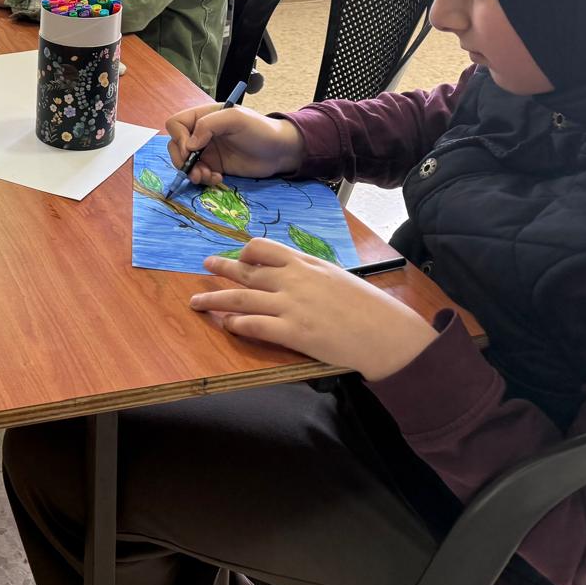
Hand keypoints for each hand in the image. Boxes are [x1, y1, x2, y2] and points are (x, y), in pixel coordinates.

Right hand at [165, 104, 303, 183]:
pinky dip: (203, 179)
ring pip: (185, 162)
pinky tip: (217, 179)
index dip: (179, 138)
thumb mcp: (236, 119)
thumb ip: (209, 125)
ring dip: (191, 172)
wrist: (280, 151)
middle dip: (181, 159)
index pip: (176, 124)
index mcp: (204, 116)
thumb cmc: (260, 130)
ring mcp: (208, 151)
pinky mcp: (215, 166)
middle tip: (194, 169)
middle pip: (175, 145)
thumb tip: (190, 145)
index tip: (191, 150)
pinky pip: (198, 174)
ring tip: (207, 177)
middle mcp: (202, 133)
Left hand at [190, 239, 436, 380]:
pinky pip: (255, 325)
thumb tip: (293, 273)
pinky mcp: (293, 333)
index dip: (246, 252)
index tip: (237, 258)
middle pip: (246, 272)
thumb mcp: (339, 278)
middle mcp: (294, 280)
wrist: (389, 335)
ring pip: (242, 298)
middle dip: (221, 269)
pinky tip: (225, 325)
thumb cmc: (370, 309)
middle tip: (204, 266)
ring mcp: (292, 306)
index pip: (265, 249)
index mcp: (307, 264)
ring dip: (215, 299)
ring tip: (196, 301)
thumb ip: (312, 274)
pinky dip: (236, 324)